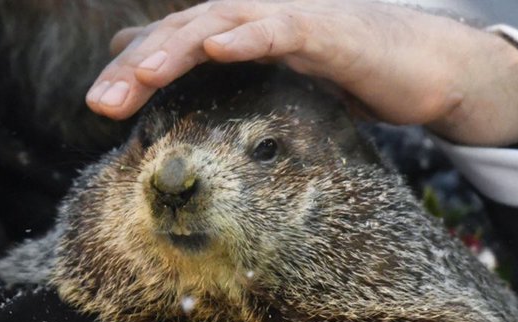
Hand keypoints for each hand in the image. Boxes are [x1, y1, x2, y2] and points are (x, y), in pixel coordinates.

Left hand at [84, 0, 517, 145]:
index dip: (131, 70)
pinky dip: (247, 34)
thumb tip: (189, 99)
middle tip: (102, 103)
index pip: (170, 45)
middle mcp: (253, 19)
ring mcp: (287, 19)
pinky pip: (279, 27)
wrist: (420, 68)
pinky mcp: (325, 30)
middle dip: (138, 66)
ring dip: (177, 46)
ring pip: (219, 22)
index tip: (98, 107)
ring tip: (144, 74)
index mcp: (236, 36)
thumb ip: (233, 87)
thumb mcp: (277, 87)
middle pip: (181, 32)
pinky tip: (218, 45)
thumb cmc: (347, 76)